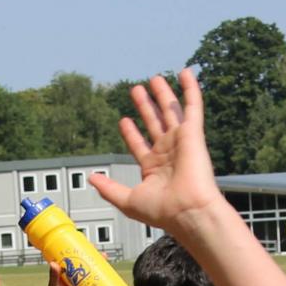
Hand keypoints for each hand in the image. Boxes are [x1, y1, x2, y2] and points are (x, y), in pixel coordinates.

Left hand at [90, 71, 225, 235]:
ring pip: (170, 111)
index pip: (139, 145)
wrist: (187, 210)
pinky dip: (190, 89)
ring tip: (154, 79)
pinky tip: (185, 73)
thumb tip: (92, 178)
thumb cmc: (162, 211)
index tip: (124, 120)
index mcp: (154, 169)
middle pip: (153, 123)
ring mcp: (181, 142)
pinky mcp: (193, 133)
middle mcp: (168, 153)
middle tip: (136, 90)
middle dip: (145, 106)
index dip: (131, 133)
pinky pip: (192, 106)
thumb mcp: (127, 200)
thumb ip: (109, 188)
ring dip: (162, 95)